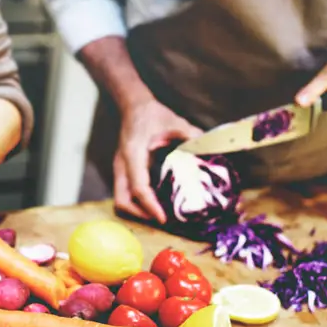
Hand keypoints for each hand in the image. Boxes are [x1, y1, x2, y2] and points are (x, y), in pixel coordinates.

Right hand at [115, 99, 201, 223]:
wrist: (134, 106)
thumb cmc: (152, 114)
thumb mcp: (174, 121)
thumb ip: (190, 134)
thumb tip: (206, 149)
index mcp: (133, 154)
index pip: (138, 187)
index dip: (150, 205)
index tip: (163, 218)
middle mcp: (122, 164)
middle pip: (123, 200)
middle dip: (140, 214)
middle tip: (161, 219)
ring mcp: (120, 169)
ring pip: (121, 199)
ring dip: (137, 211)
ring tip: (158, 214)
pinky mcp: (123, 171)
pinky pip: (126, 193)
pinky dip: (137, 203)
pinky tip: (154, 202)